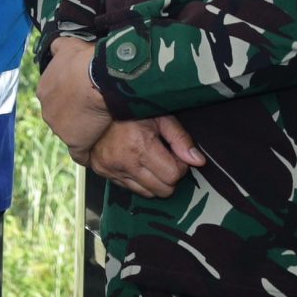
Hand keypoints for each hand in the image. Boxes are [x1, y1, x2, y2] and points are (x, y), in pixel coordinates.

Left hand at [36, 37, 114, 153]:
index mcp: (44, 89)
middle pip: (62, 115)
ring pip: (72, 132)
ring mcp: (59, 128)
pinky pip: (80, 152)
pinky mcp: (75, 142)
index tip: (86, 96)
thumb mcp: (67, 46)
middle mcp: (46, 110)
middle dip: (76, 114)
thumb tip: (56, 46)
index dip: (72, 97)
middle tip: (96, 112)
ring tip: (103, 129)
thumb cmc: (84, 60)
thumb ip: (58, 47)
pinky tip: (96, 152)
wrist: (98, 78)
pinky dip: (88, 151)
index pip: (57, 97)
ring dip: (85, 131)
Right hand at [81, 115, 204, 197]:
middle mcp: (124, 162)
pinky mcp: (102, 172)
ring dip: (154, 182)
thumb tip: (199, 162)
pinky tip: (136, 164)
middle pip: (162, 190)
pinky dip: (137, 180)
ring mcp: (111, 169)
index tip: (175, 155)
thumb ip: (181, 139)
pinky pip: (129, 189)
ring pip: (147, 193)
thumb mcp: (161, 117)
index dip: (180, 167)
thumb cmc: (133, 109)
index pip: (173, 176)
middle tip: (165, 160)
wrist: (98, 103)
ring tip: (150, 162)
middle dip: (169, 178)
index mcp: (140, 146)